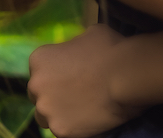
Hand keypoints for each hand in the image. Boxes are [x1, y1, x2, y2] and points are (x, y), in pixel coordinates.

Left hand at [28, 24, 143, 137]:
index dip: (54, 78)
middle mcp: (35, 84)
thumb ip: (74, 45)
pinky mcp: (61, 129)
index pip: (38, 73)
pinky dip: (74, 129)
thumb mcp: (88, 35)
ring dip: (58, 115)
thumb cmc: (111, 50)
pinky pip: (63, 132)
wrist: (126, 76)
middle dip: (52, 97)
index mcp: (38, 59)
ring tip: (79, 114)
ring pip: (45, 117)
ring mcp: (46, 109)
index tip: (69, 82)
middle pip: (38, 95)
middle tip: (73, 99)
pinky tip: (88, 123)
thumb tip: (80, 49)